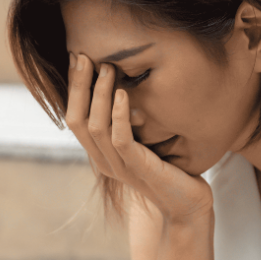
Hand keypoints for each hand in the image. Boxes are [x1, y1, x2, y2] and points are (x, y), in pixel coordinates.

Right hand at [65, 54, 212, 224]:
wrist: (187, 203)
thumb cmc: (167, 168)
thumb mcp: (142, 140)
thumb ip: (127, 121)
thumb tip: (121, 83)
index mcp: (99, 153)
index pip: (74, 117)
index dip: (73, 88)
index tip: (77, 58)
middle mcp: (102, 161)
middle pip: (77, 120)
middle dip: (79, 86)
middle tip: (84, 56)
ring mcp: (119, 167)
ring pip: (96, 127)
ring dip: (100, 94)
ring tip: (108, 68)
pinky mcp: (138, 169)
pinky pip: (121, 139)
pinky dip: (119, 114)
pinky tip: (123, 93)